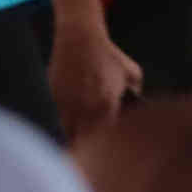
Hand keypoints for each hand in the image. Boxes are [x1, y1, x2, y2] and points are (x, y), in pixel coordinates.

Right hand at [52, 21, 142, 140]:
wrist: (79, 38)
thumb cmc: (108, 55)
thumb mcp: (132, 72)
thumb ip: (138, 94)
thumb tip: (138, 108)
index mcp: (105, 104)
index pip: (106, 137)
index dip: (108, 146)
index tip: (112, 150)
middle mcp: (84, 107)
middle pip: (84, 140)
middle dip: (90, 148)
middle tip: (96, 153)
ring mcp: (66, 102)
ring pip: (67, 132)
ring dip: (74, 138)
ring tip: (82, 144)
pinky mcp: (53, 97)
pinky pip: (56, 118)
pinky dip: (63, 124)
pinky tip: (69, 125)